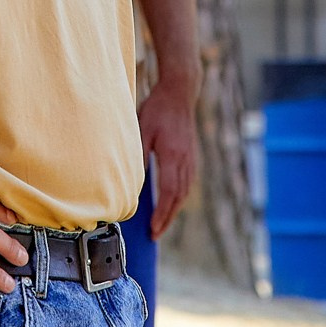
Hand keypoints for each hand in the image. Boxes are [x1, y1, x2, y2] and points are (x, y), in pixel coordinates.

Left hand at [137, 76, 198, 237]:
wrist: (179, 91)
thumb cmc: (157, 108)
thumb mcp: (143, 129)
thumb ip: (140, 156)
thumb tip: (133, 182)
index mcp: (172, 155)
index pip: (168, 193)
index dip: (161, 214)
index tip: (153, 229)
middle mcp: (185, 160)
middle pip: (178, 198)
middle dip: (167, 219)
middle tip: (155, 235)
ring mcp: (191, 158)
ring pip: (185, 192)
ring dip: (174, 210)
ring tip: (162, 223)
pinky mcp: (192, 154)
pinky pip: (187, 182)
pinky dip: (179, 196)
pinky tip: (172, 201)